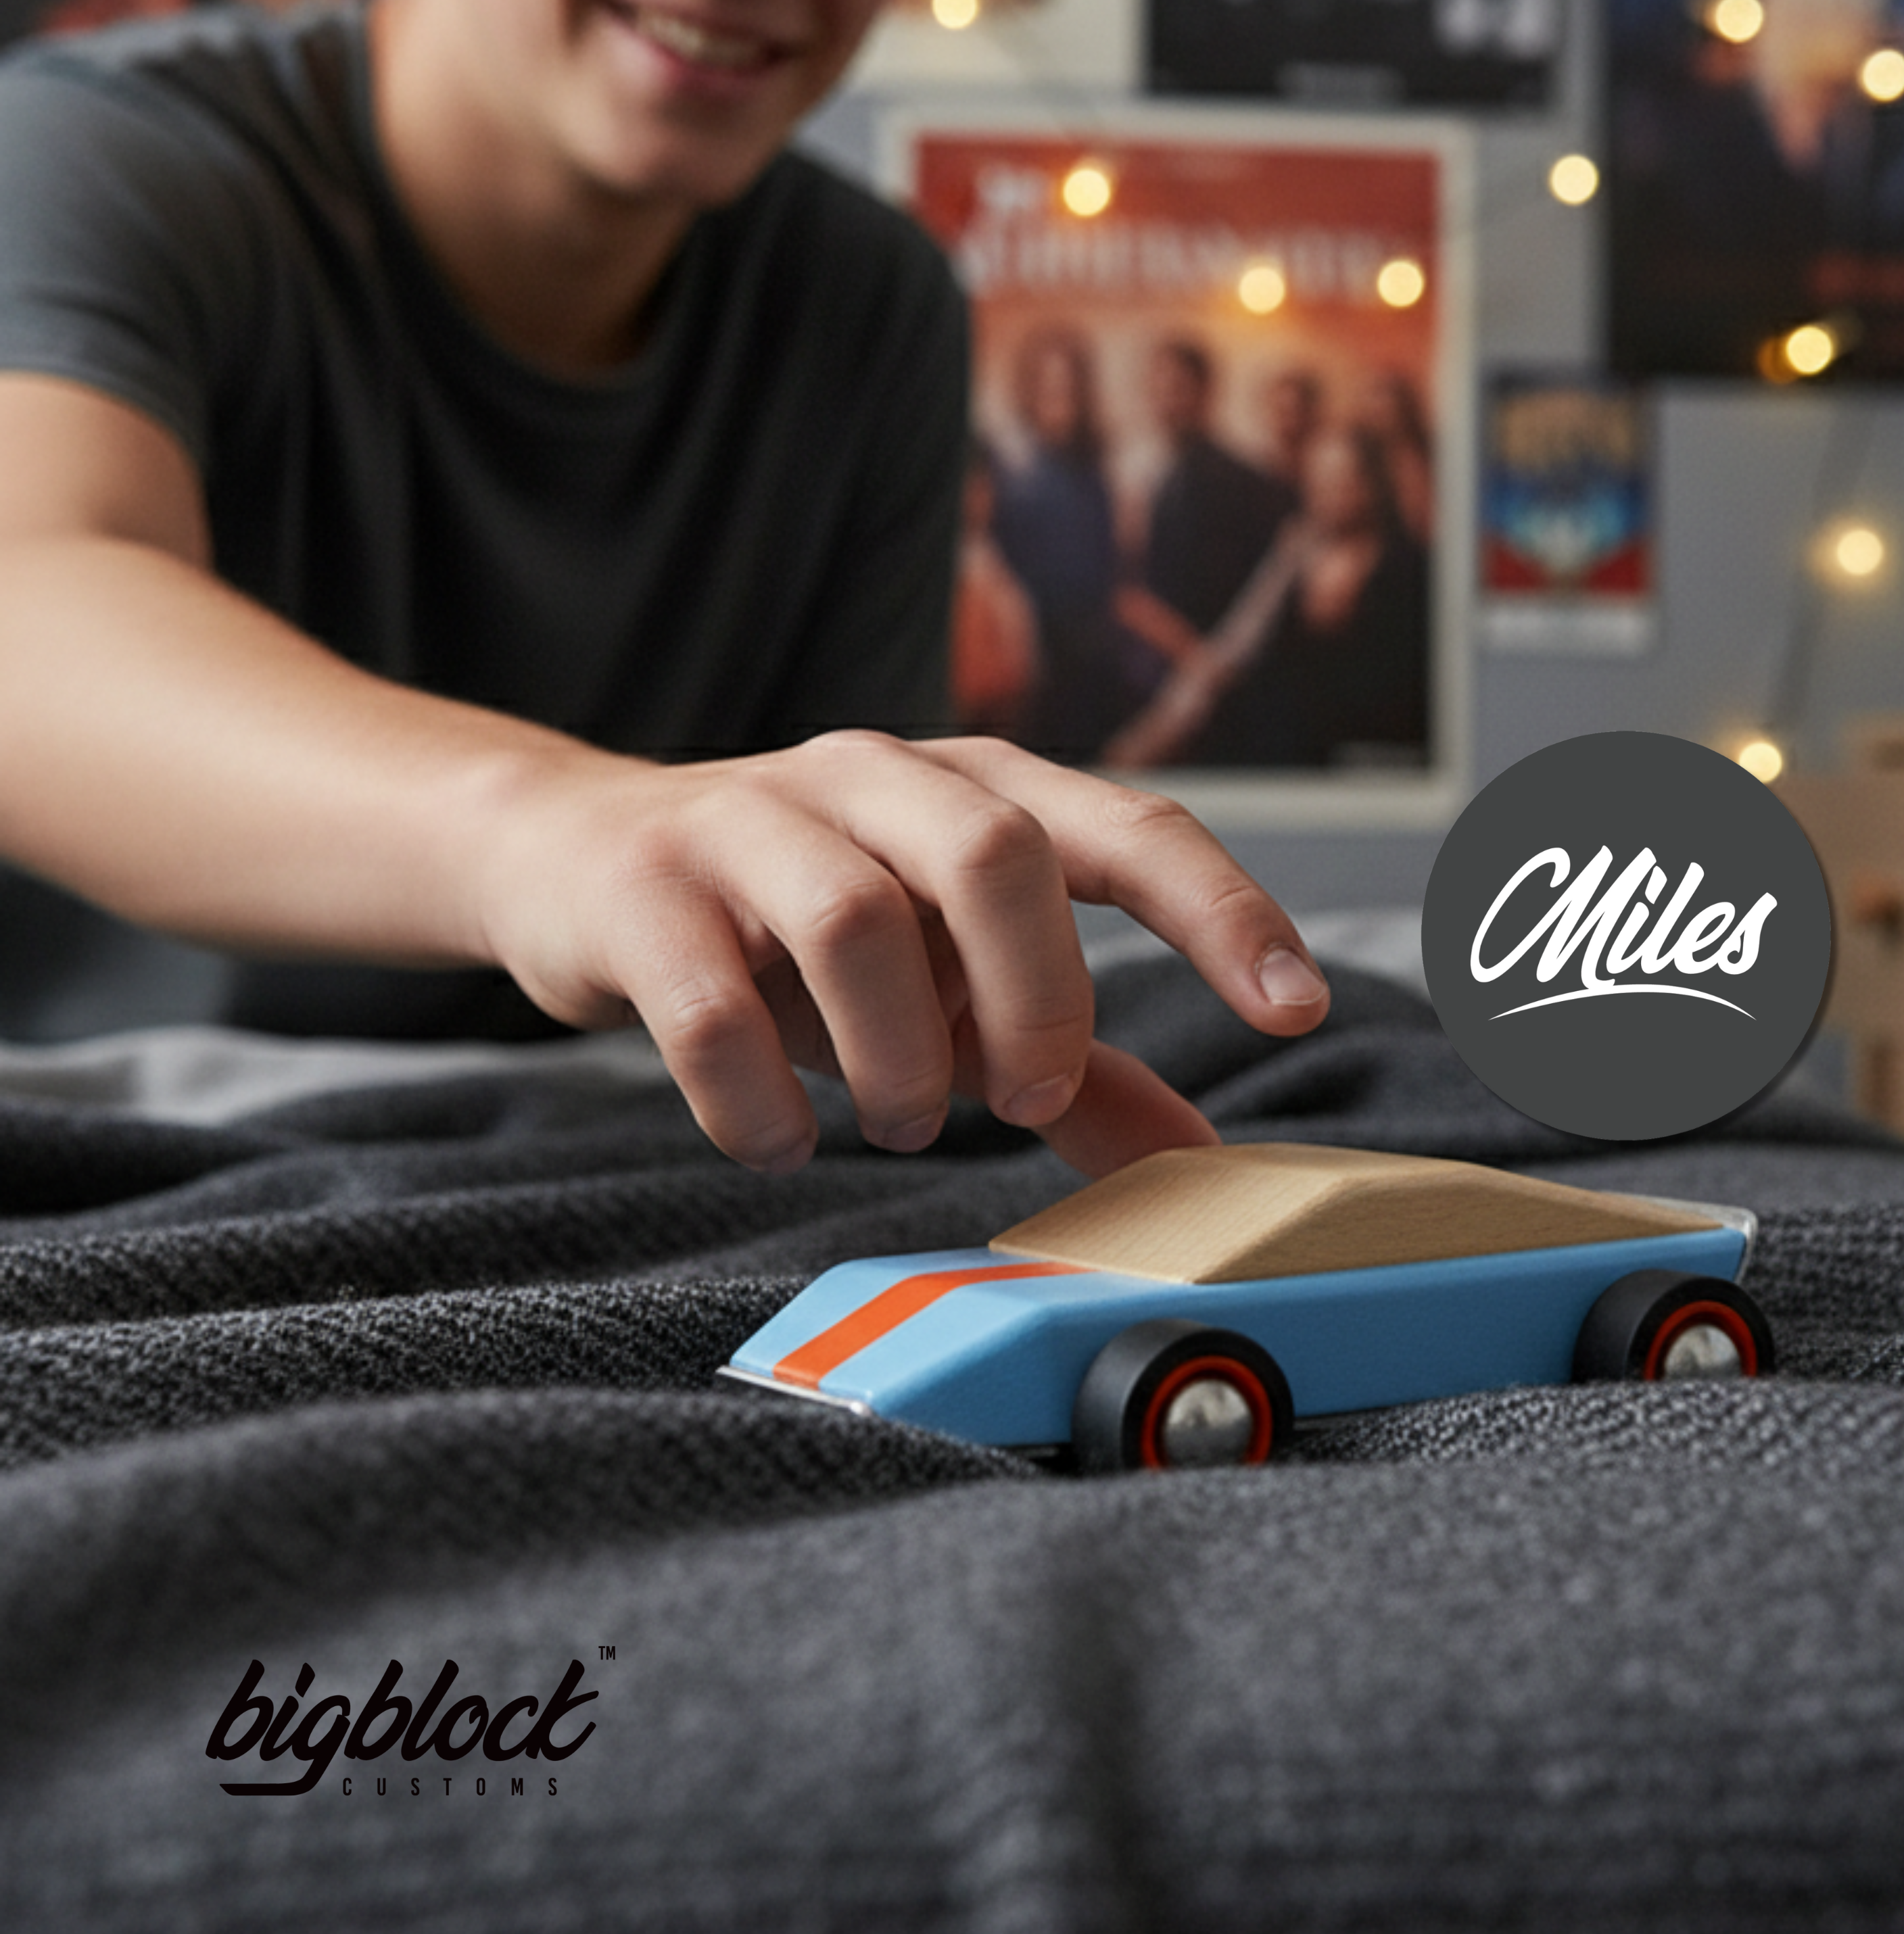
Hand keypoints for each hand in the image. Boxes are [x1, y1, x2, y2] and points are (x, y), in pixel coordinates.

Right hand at [476, 731, 1330, 1177]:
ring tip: (897, 1115)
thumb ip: (1069, 1059)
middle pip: (997, 853)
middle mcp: (876, 778)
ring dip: (897, 1055)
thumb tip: (1195, 1155)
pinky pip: (714, 1002)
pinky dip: (759, 1100)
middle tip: (1024, 1094)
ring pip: (857, 920)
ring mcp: (753, 819)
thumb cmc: (800, 927)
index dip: (1223, 911)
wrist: (577, 857)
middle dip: (1035, 994)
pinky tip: (777, 1139)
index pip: (1130, 828)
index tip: (1295, 1005)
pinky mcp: (647, 885)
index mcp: (979, 791)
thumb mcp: (946, 980)